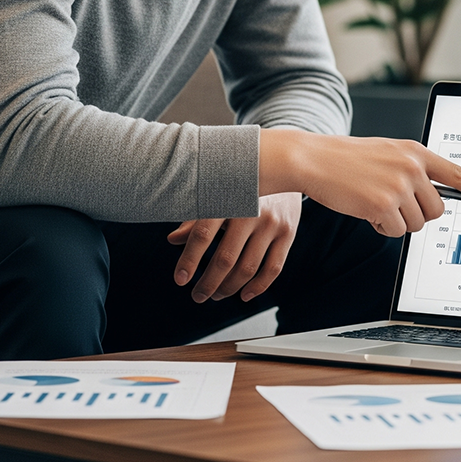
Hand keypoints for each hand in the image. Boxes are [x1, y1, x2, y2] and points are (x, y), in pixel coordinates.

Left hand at [168, 191, 302, 302]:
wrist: (288, 165)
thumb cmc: (245, 183)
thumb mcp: (219, 194)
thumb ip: (197, 218)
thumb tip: (172, 240)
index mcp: (227, 198)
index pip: (202, 235)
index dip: (189, 260)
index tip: (180, 280)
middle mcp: (251, 211)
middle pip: (225, 258)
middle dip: (208, 283)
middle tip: (198, 295)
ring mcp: (272, 223)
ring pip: (248, 268)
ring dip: (229, 288)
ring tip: (217, 295)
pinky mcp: (288, 232)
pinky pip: (273, 267)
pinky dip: (258, 287)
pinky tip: (244, 295)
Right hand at [258, 131, 460, 236]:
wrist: (314, 158)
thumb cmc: (348, 159)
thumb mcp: (388, 153)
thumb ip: (413, 169)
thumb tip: (434, 200)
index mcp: (416, 152)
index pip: (457, 174)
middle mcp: (412, 167)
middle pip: (437, 210)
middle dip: (418, 214)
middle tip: (393, 203)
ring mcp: (399, 186)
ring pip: (417, 224)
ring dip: (398, 222)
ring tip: (375, 202)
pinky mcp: (383, 205)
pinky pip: (396, 232)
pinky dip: (382, 228)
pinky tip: (366, 211)